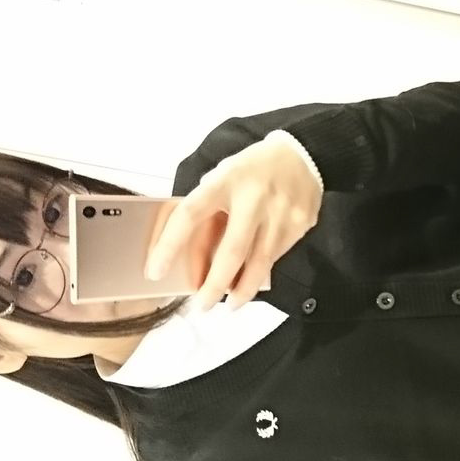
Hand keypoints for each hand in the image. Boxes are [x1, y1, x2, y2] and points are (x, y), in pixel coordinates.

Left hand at [145, 134, 321, 309]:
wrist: (303, 154)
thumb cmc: (253, 169)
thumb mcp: (223, 177)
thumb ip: (209, 208)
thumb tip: (190, 252)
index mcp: (226, 180)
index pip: (190, 214)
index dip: (170, 245)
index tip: (155, 271)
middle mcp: (254, 198)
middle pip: (232, 251)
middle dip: (215, 285)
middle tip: (201, 306)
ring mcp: (281, 213)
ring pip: (259, 263)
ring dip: (242, 290)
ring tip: (230, 305)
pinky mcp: (300, 225)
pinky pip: (276, 257)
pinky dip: (261, 272)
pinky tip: (252, 279)